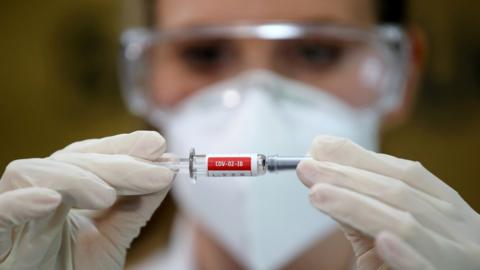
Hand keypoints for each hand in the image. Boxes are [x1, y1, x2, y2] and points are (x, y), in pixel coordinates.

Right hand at [0, 131, 174, 269]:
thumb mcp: (113, 239)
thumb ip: (136, 206)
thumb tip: (167, 168)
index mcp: (60, 191)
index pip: (86, 155)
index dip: (120, 147)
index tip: (158, 146)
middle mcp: (33, 195)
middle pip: (67, 161)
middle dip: (115, 165)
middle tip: (157, 173)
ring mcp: (10, 216)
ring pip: (29, 174)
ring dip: (75, 179)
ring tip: (108, 196)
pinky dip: (19, 203)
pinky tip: (51, 200)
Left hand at [297, 136, 479, 269]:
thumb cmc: (417, 257)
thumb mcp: (390, 227)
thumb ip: (361, 205)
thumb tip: (319, 172)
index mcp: (443, 204)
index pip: (402, 172)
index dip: (359, 157)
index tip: (319, 148)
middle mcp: (454, 224)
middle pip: (397, 192)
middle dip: (346, 176)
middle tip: (306, 167)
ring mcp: (456, 253)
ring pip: (404, 223)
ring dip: (356, 205)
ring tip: (317, 194)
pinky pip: (425, 266)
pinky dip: (404, 253)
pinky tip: (380, 241)